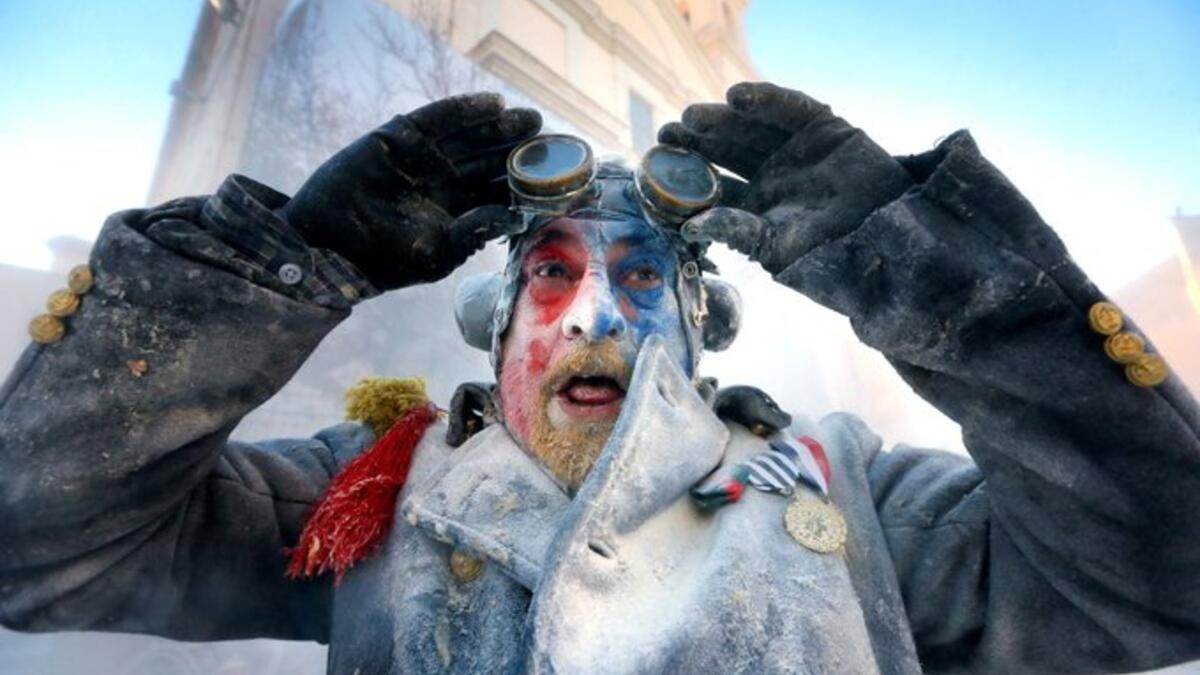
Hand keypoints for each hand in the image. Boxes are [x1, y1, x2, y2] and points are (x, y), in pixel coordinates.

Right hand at [282, 93, 541, 289]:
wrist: (330, 245)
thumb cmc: (386, 259)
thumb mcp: (439, 251)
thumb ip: (475, 231)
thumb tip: (516, 216)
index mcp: (458, 213)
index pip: (499, 192)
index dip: (527, 183)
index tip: (559, 176)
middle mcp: (445, 183)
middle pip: (490, 160)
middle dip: (518, 150)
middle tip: (550, 140)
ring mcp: (423, 159)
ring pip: (469, 137)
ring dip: (499, 127)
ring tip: (528, 121)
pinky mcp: (399, 139)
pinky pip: (436, 120)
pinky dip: (463, 110)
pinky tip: (492, 105)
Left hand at [659, 82, 911, 275]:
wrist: (891, 241)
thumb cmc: (834, 255)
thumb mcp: (777, 248)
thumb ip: (737, 232)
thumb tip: (689, 227)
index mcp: (756, 207)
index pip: (714, 186)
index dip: (687, 176)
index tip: (657, 167)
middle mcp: (771, 175)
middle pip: (726, 151)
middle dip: (697, 142)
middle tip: (667, 135)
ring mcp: (795, 150)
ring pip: (750, 128)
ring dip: (722, 120)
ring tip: (692, 117)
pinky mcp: (822, 127)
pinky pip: (789, 108)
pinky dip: (765, 99)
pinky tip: (738, 96)